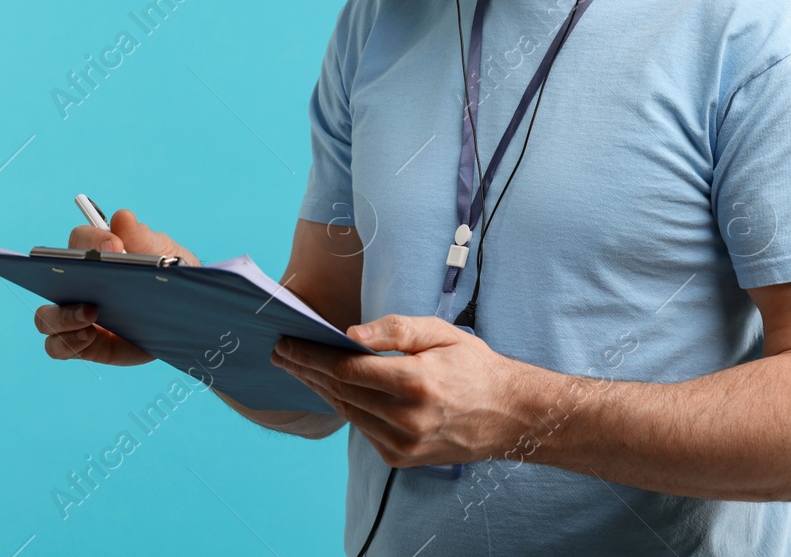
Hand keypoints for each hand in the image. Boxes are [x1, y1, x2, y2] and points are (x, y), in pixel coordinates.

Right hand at [33, 208, 199, 365]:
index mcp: (96, 256)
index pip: (79, 240)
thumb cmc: (170, 278)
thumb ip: (142, 238)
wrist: (187, 316)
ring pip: (45, 318)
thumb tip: (122, 217)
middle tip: (95, 284)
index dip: (91, 241)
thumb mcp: (165, 254)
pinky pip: (58, 347)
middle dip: (63, 281)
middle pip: (49, 280)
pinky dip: (68, 343)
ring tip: (91, 314)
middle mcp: (78, 285)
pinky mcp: (86, 345)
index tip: (115, 246)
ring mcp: (77, 317)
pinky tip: (90, 336)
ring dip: (62, 317)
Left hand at [270, 314, 540, 467]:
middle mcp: (407, 419)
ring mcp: (403, 444)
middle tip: (282, 353)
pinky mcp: (401, 458)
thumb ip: (395, 331)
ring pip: (347, 412)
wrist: (508, 415)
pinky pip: (362, 429)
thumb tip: (349, 335)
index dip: (312, 355)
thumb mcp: (441, 334)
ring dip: (320, 389)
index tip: (288, 342)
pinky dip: (346, 407)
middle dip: (306, 369)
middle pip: (340, 391)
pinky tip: (333, 390)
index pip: (348, 368)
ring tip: (300, 368)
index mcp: (417, 382)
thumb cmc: (474, 366)